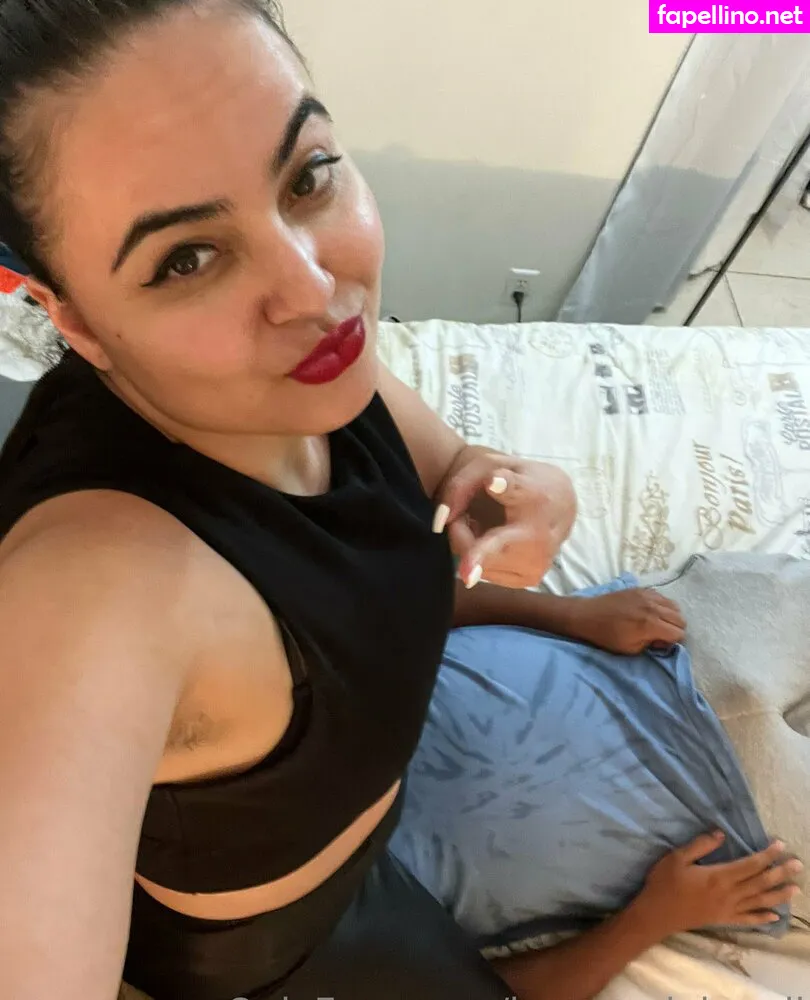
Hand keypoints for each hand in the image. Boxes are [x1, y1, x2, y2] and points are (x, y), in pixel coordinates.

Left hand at [434, 450, 575, 589]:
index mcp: (533, 493)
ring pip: (479, 562)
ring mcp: (538, 560)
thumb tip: (442, 522)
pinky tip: (492, 540)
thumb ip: (461, 485)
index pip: (517, 490)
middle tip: (454, 523)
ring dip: (469, 542)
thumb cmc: (519, 481)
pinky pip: (485, 572)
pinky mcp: (531, 578)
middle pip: (492, 546)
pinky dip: (480, 557)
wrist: (561, 504)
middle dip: (463, 541)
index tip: (493, 482)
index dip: (503, 485)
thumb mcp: (491, 467)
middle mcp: (541, 532)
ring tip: (480, 524)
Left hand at [568, 589, 685, 654]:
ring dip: (670, 616)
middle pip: (680, 618)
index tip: (662, 643)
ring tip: (658, 622)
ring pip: (674, 606)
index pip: (679, 633)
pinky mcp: (641, 589)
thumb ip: (652, 644)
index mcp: (651, 625)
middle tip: (662, 634)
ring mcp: (648, 596)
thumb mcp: (631, 648)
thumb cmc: (607, 636)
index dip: (673, 641)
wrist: (588, 615)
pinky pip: (662, 596)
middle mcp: (653, 608)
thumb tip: (664, 640)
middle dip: (675, 628)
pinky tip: (651, 610)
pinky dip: (662, 604)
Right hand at [633, 833, 801, 937]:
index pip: (750, 865)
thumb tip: (721, 834)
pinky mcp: (723, 919)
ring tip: (795, 889)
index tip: (781, 846)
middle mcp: (729, 894)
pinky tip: (775, 915)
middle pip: (759, 882)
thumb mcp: (677, 858)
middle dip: (780, 873)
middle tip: (798, 865)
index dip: (767, 855)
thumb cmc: (664, 883)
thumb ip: (700, 845)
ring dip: (778, 894)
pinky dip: (763, 917)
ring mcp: (727, 909)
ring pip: (759, 901)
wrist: (657, 914)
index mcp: (718, 876)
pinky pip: (748, 919)